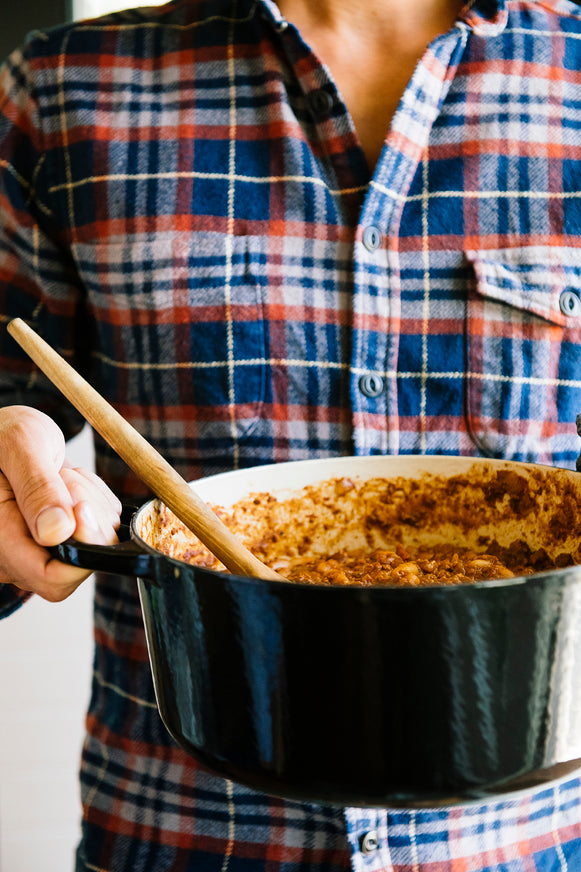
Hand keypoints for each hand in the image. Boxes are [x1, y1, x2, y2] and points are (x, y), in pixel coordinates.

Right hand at [0, 406, 120, 600]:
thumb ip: (38, 488)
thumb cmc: (2, 434)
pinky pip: (102, 528)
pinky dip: (96, 500)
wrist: (5, 432)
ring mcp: (41, 550)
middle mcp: (17, 556)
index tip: (82, 506)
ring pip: (97, 543)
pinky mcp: (62, 538)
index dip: (81, 549)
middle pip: (79, 563)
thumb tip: (57, 533)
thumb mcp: (19, 446)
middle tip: (63, 477)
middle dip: (86, 517)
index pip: (52, 578)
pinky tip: (69, 481)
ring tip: (60, 475)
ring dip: (91, 503)